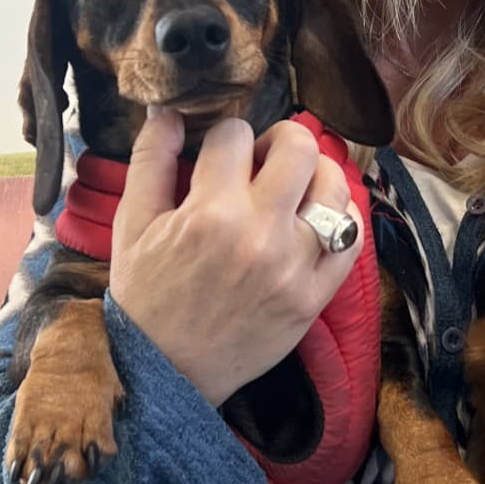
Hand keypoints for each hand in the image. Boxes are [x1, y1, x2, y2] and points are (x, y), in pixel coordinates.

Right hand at [108, 107, 362, 409]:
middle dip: (279, 140)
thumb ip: (150, 160)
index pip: (235, 135)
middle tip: (262, 162)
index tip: (218, 156)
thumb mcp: (132, 225)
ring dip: (314, 176)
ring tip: (292, 189)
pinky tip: (316, 219)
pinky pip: (351, 239)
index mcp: (210, 213)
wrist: (164, 373)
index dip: (224, 138)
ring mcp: (294, 268)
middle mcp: (259, 235)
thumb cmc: (145, 297)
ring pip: (334, 188)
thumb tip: (168, 109)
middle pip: (300, 147)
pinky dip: (341, 219)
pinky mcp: (314, 297)